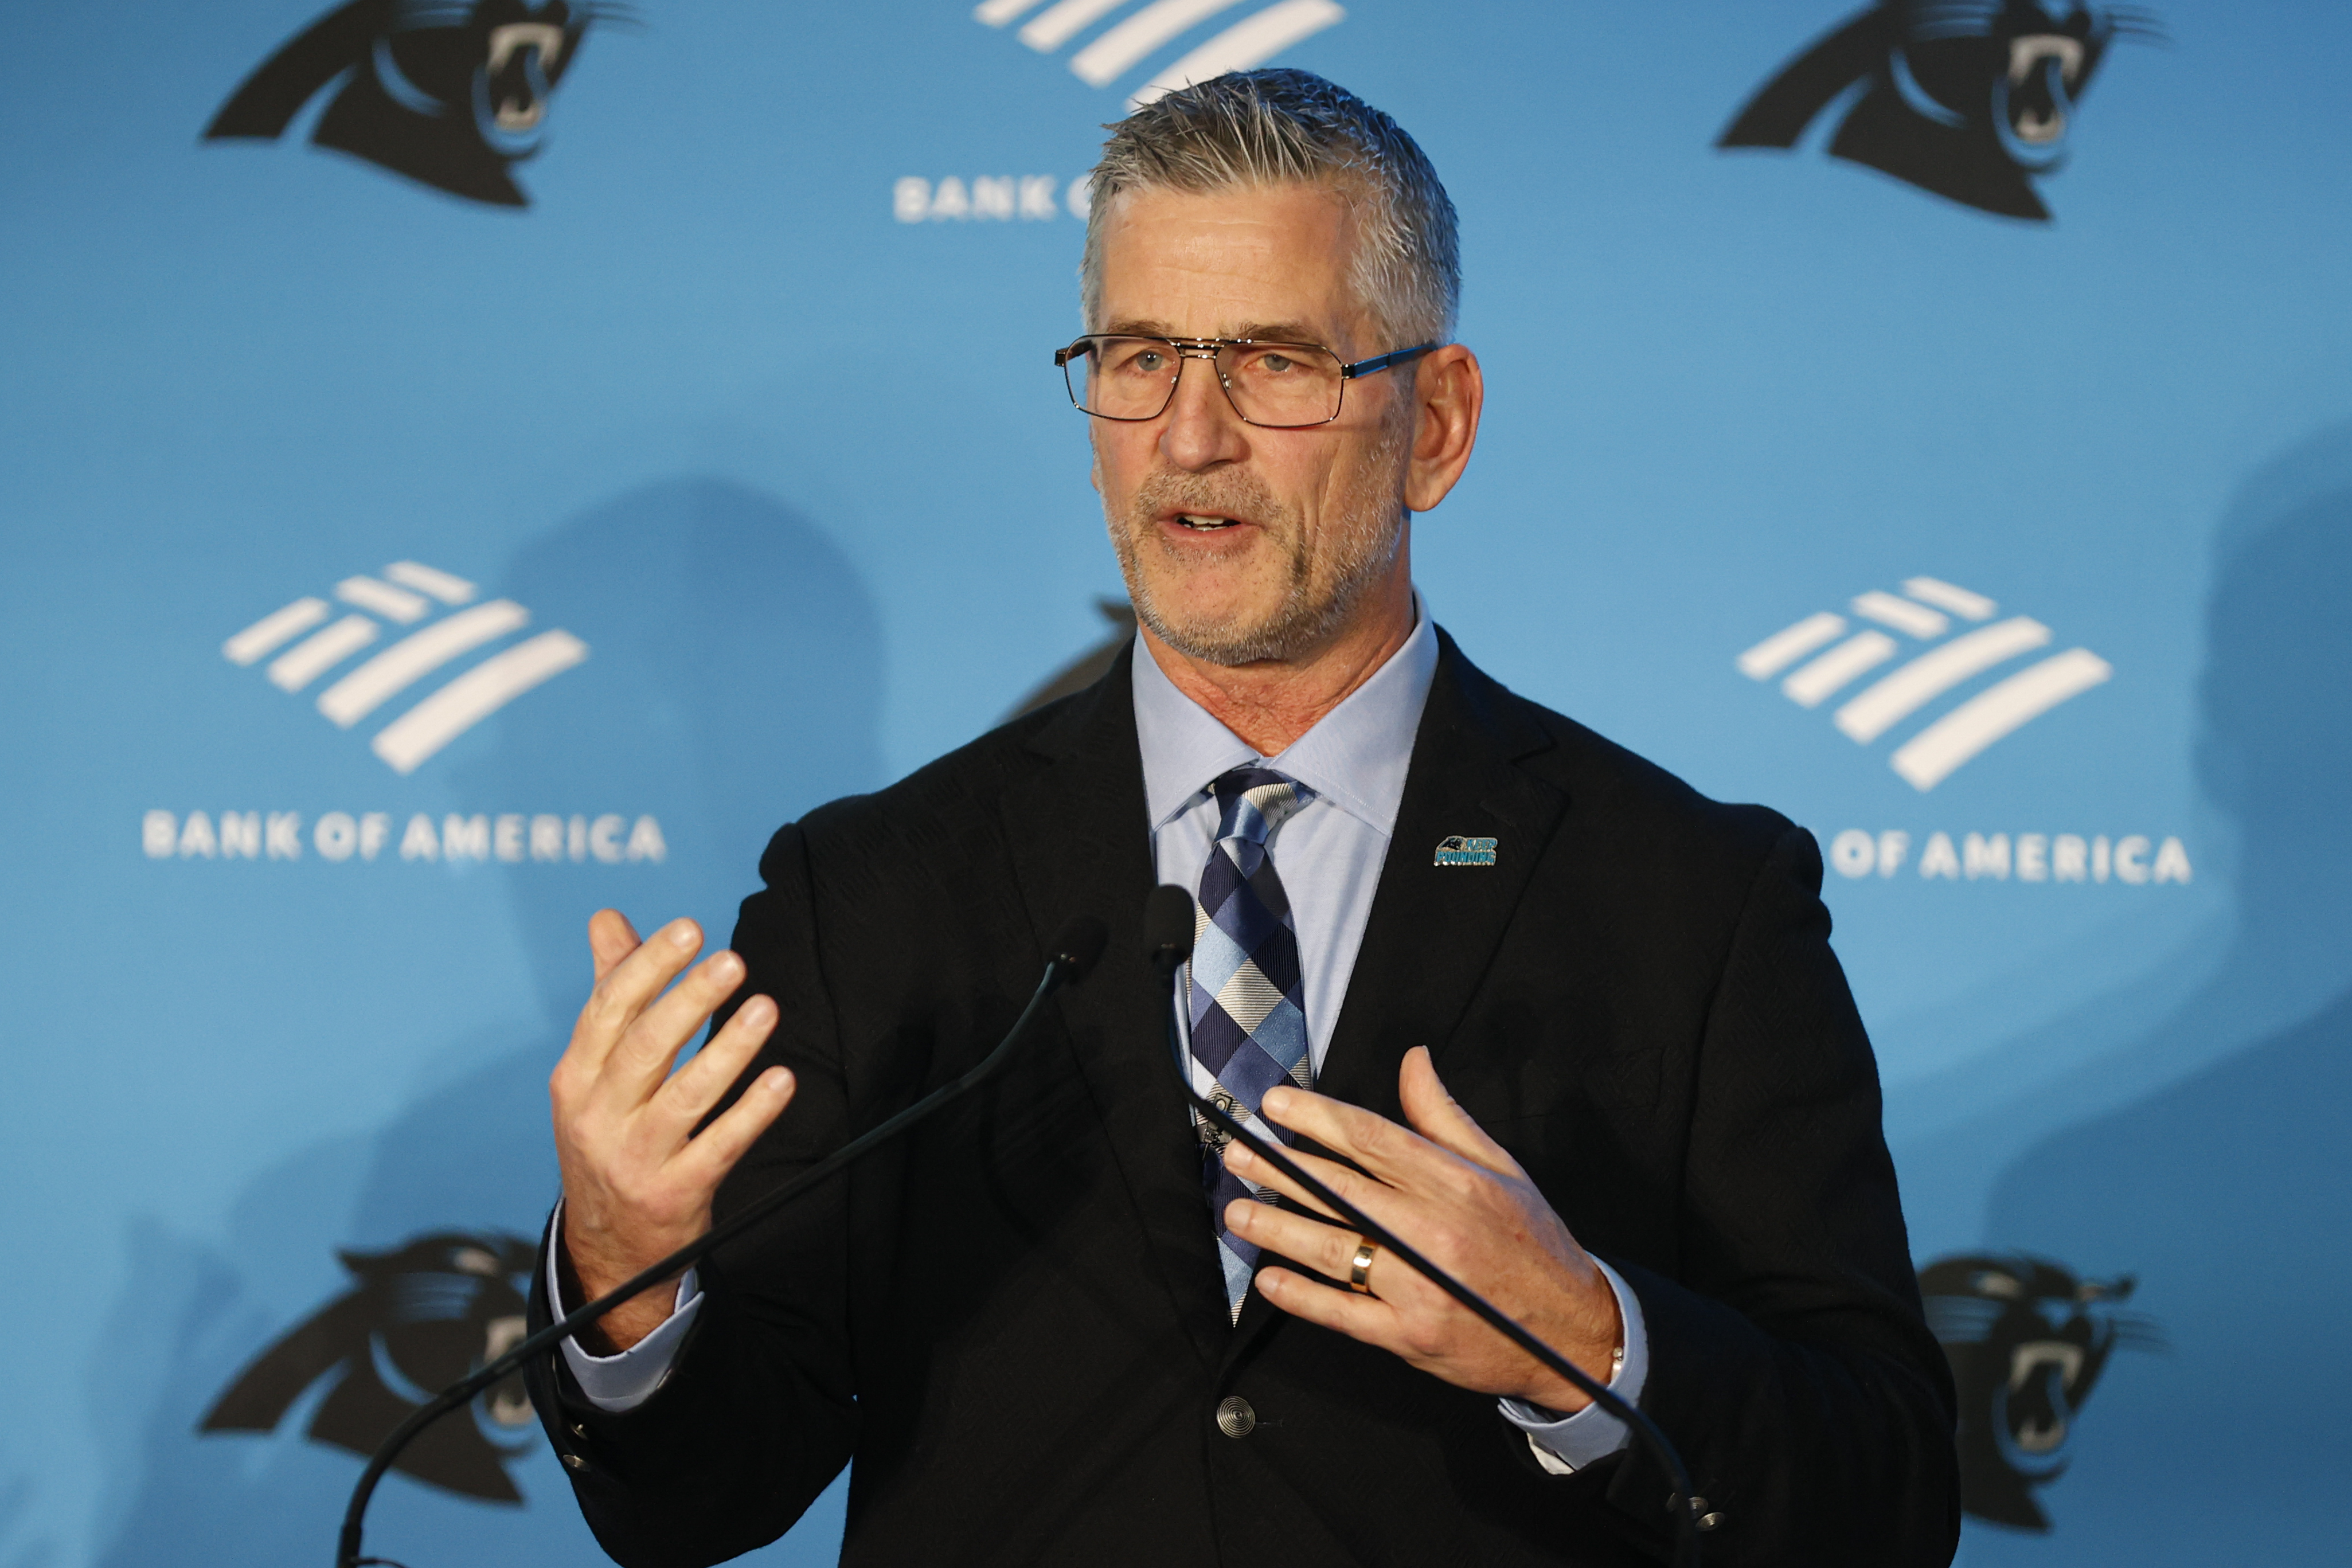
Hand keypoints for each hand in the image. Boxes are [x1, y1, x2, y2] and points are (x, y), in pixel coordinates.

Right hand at [548, 910, 794, 1350]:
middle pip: (644, 1049)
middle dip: (689, 1001)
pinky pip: (719, 1147)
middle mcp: (597, 1118)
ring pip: (684, 1098)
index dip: (648, 967)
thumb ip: (610, 993)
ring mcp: (634, 1159)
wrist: (606, 1246)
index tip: (690, 930)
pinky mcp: (673, 1195)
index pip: (608, 1012)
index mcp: (574, 1079)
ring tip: (765, 1009)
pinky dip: (751, 1112)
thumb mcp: (593, 1074)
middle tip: (733, 962)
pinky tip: (781, 1080)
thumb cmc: (609, 1134)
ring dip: (728, 1051)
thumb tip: (608, 919)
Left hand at [1223, 1046, 1619, 1410]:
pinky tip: (1270, 1280)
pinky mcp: (1411, 1336)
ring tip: (1238, 1214)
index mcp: (1456, 1184)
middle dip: (1280, 1170)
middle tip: (1239, 1153)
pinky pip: (1343, 1313)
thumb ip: (1444, 1116)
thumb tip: (1412, 1061)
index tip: (1275, 1106)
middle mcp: (1435, 1232)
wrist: (1573, 1332)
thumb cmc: (1531, 1243)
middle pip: (1340, 1190)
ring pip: (1333, 1250)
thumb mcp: (1501, 1169)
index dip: (1317, 1118)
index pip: (1372, 1139)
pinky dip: (1302, 1296)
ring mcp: (1420, 1287)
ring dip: (1277, 1230)